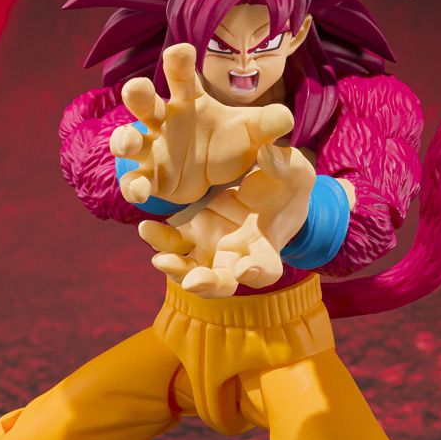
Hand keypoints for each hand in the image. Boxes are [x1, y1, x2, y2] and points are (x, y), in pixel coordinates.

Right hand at [109, 43, 293, 205]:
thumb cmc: (230, 142)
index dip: (178, 62)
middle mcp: (165, 120)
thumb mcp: (253, 133)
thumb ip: (267, 125)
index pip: (182, 76)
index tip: (180, 51)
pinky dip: (133, 185)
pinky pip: (135, 180)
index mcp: (190, 101)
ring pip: (129, 140)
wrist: (220, 178)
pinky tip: (140, 191)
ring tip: (129, 143)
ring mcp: (154, 148)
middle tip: (137, 88)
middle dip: (137, 93)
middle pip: (145, 101)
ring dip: (124, 140)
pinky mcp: (150, 177)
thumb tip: (286, 118)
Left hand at [137, 144, 316, 297]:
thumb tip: (268, 154)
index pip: (265, 269)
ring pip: (192, 270)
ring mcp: (213, 248)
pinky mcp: (193, 233)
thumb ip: (284, 166)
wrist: (265, 184)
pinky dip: (160, 241)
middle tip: (193, 282)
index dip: (256, 273)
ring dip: (176, 269)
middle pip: (223, 282)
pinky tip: (147, 228)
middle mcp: (238, 257)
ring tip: (161, 259)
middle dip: (208, 285)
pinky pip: (173, 244)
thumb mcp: (294, 171)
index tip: (244, 269)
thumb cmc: (287, 183)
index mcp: (267, 247)